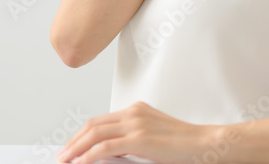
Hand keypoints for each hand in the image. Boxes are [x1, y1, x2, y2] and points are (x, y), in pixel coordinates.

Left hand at [55, 101, 225, 163]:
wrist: (205, 143)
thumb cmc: (185, 145)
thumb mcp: (155, 137)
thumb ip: (134, 139)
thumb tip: (110, 153)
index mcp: (136, 110)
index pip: (101, 120)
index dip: (82, 134)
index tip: (72, 146)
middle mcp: (133, 112)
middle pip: (93, 124)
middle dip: (74, 141)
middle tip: (63, 155)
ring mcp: (136, 123)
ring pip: (95, 134)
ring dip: (77, 148)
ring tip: (67, 160)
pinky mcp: (139, 138)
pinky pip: (105, 147)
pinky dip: (89, 155)